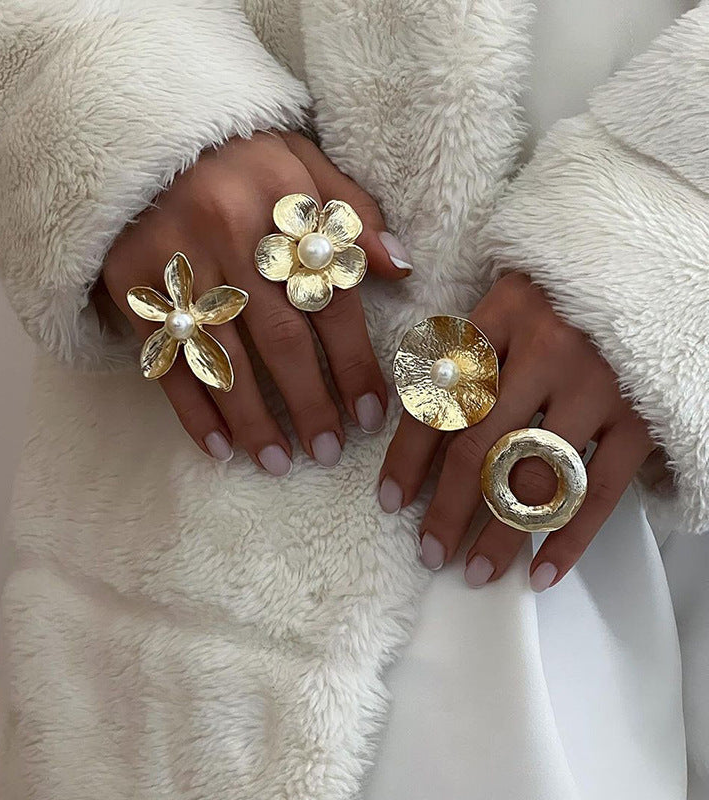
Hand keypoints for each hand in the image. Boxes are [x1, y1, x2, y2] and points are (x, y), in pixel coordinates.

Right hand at [101, 131, 411, 473]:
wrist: (140, 131)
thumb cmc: (235, 153)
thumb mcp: (301, 161)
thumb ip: (350, 213)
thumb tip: (400, 268)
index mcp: (279, 210)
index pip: (330, 301)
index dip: (354, 362)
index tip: (370, 414)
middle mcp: (228, 242)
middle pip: (279, 341)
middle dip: (308, 403)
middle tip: (327, 452)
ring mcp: (175, 269)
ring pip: (223, 361)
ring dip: (253, 420)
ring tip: (278, 463)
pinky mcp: (131, 290)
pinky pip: (164, 360)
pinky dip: (192, 410)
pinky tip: (219, 448)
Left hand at [379, 273, 654, 590]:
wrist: (652, 279)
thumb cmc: (566, 301)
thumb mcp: (509, 305)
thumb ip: (469, 355)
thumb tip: (418, 430)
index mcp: (502, 314)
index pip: (441, 397)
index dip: (408, 456)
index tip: (391, 499)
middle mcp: (548, 348)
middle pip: (480, 447)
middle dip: (447, 509)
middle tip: (430, 551)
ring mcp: (599, 384)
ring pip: (536, 478)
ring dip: (501, 534)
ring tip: (476, 571)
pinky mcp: (642, 416)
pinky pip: (599, 494)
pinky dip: (569, 539)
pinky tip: (542, 571)